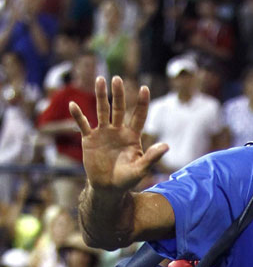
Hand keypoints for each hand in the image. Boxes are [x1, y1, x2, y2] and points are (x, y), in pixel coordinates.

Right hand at [69, 76, 167, 191]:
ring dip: (100, 96)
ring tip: (100, 80)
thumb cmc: (127, 179)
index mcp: (132, 136)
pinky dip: (78, 116)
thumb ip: (152, 157)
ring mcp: (103, 133)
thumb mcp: (141, 169)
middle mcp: (118, 131)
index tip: (144, 88)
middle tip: (117, 78)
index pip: (138, 116)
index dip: (142, 103)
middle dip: (118, 94)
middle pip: (118, 108)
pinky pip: (83, 125)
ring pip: (102, 111)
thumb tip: (166, 146)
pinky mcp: (89, 140)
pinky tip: (72, 105)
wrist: (108, 188)